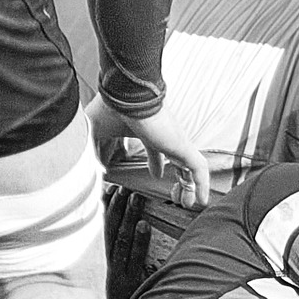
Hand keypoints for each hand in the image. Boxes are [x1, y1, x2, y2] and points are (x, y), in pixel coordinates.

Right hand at [85, 95, 209, 207]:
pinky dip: (202, 185)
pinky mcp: (182, 146)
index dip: (155, 164)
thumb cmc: (109, 109)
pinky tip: (201, 201)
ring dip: (189, 186)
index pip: (154, 149)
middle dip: (177, 177)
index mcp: (146, 131)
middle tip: (175, 193)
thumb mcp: (96, 135)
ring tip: (186, 203)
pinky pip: (199, 169)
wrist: (125, 94)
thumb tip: (96, 170)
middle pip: (175, 159)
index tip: (156, 175)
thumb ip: (96, 153)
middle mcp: (163, 136)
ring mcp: (175, 141)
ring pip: (189, 167)